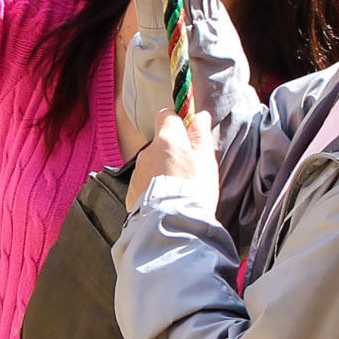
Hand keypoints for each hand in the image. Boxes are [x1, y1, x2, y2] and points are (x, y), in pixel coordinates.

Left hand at [126, 104, 218, 219]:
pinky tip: (167, 197)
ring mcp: (138, 171)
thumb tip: (200, 117)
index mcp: (167, 140)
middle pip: (160, 141)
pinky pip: (145, 180)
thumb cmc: (193, 191)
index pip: (166, 115)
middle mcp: (148, 152)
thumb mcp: (206, 161)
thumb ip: (201, 136)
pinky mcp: (132, 189)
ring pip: (152, 162)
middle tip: (188, 167)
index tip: (188, 132)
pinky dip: (154, 185)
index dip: (178, 121)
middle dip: (172, 150)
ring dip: (163, 169)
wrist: (172, 223)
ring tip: (178, 187)